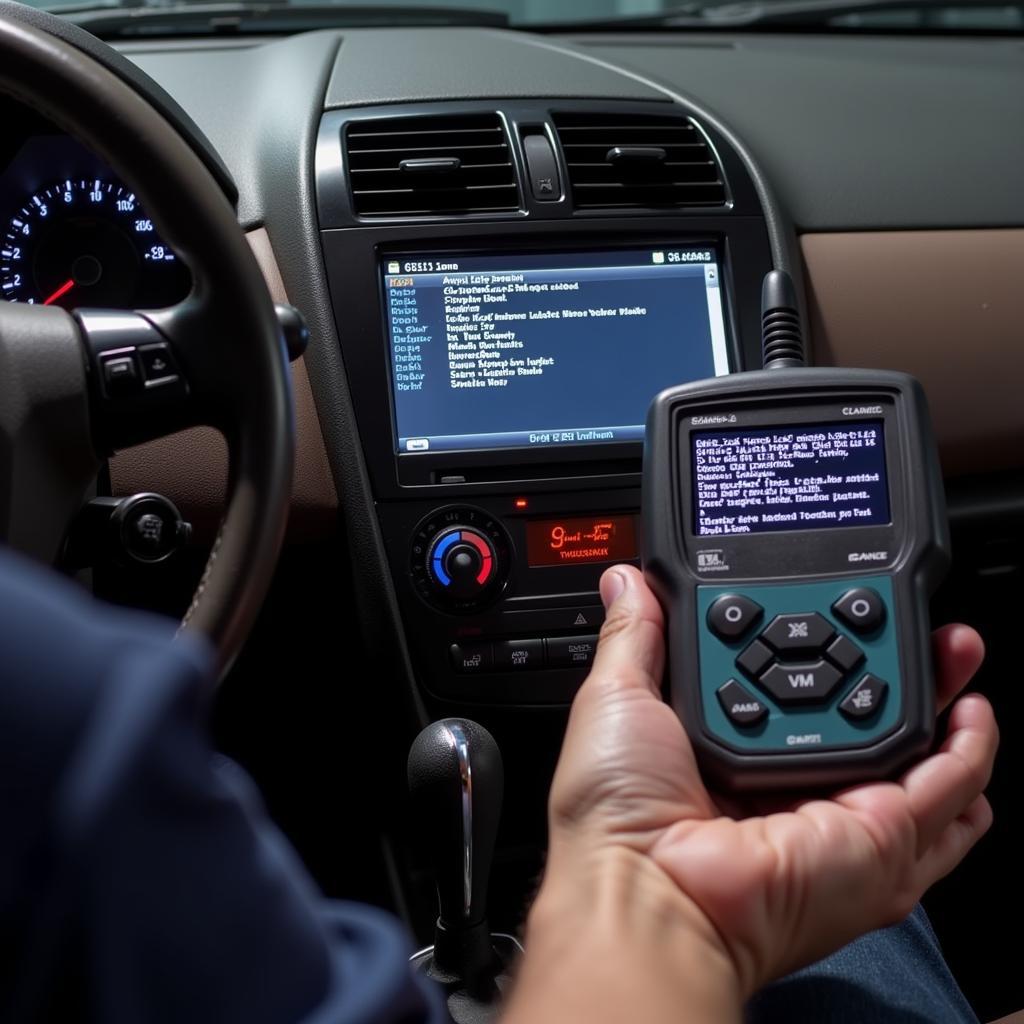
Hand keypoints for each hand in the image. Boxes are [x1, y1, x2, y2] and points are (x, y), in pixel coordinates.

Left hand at [541, 564, 996, 999]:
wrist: (646, 885)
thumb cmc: (616, 813)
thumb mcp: (619, 697)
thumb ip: (636, 634)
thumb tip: (628, 582)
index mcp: (738, 754)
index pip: (798, 693)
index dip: (825, 650)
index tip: (834, 609)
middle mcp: (797, 786)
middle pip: (870, 717)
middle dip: (901, 664)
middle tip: (912, 619)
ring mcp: (844, 815)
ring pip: (920, 753)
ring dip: (944, 697)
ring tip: (952, 646)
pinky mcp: (882, 839)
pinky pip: (947, 791)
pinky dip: (970, 750)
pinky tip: (971, 712)